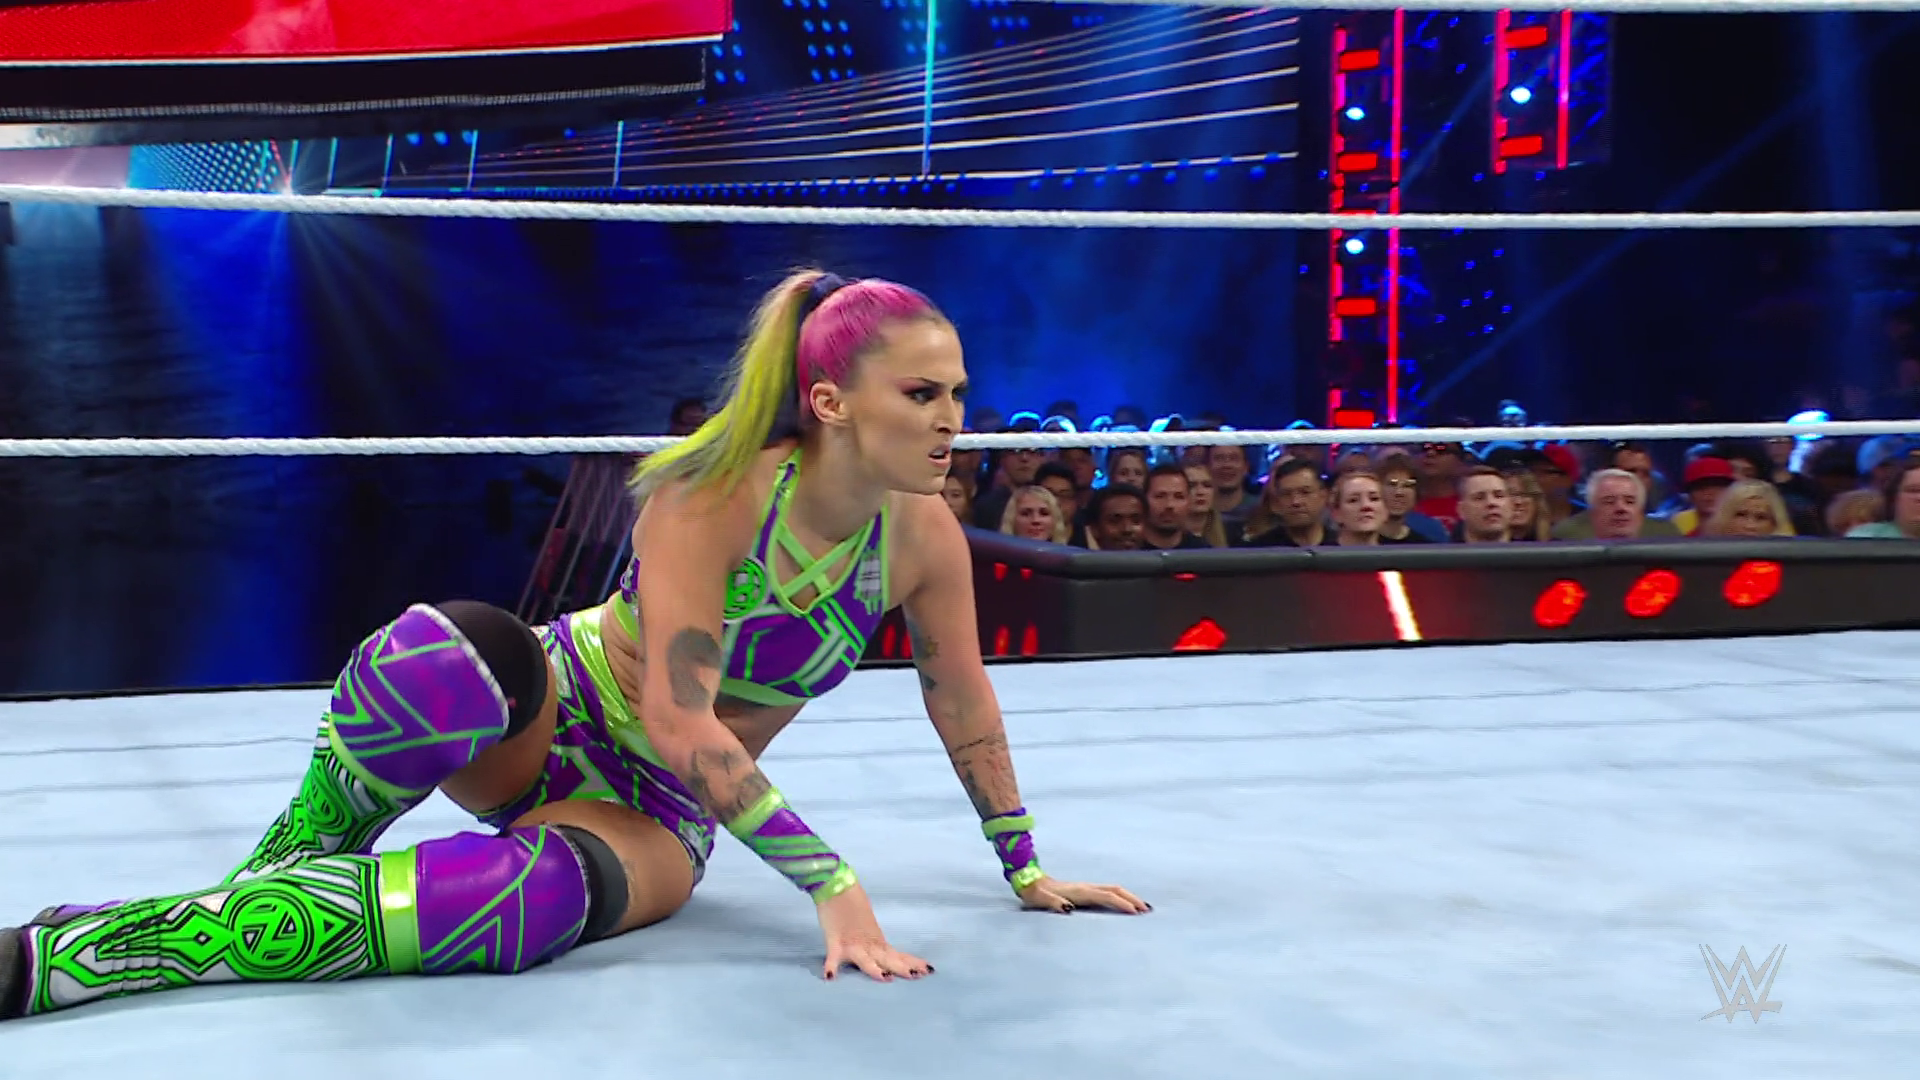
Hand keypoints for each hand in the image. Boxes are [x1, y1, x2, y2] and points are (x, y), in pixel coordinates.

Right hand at [814, 882, 932, 981]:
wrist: (837, 886)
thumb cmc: (852, 903)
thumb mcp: (868, 923)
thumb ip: (874, 938)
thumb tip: (883, 951)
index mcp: (877, 940)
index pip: (898, 954)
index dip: (912, 962)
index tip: (929, 970)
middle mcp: (868, 944)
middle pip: (887, 959)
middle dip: (902, 968)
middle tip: (918, 976)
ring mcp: (852, 944)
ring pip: (865, 960)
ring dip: (875, 970)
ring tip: (887, 978)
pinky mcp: (834, 941)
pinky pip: (832, 957)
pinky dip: (831, 966)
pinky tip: (831, 978)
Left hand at [1016, 875, 1150, 914]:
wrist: (1029, 881)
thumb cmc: (1034, 894)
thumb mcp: (1040, 899)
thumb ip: (1052, 903)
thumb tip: (1067, 908)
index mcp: (1078, 891)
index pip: (1105, 896)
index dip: (1120, 903)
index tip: (1135, 912)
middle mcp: (1085, 887)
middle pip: (1114, 889)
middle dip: (1131, 898)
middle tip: (1147, 910)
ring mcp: (1086, 887)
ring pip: (1113, 889)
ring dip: (1128, 896)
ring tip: (1143, 907)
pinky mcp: (1084, 890)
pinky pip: (1108, 892)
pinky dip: (1120, 896)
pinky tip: (1124, 904)